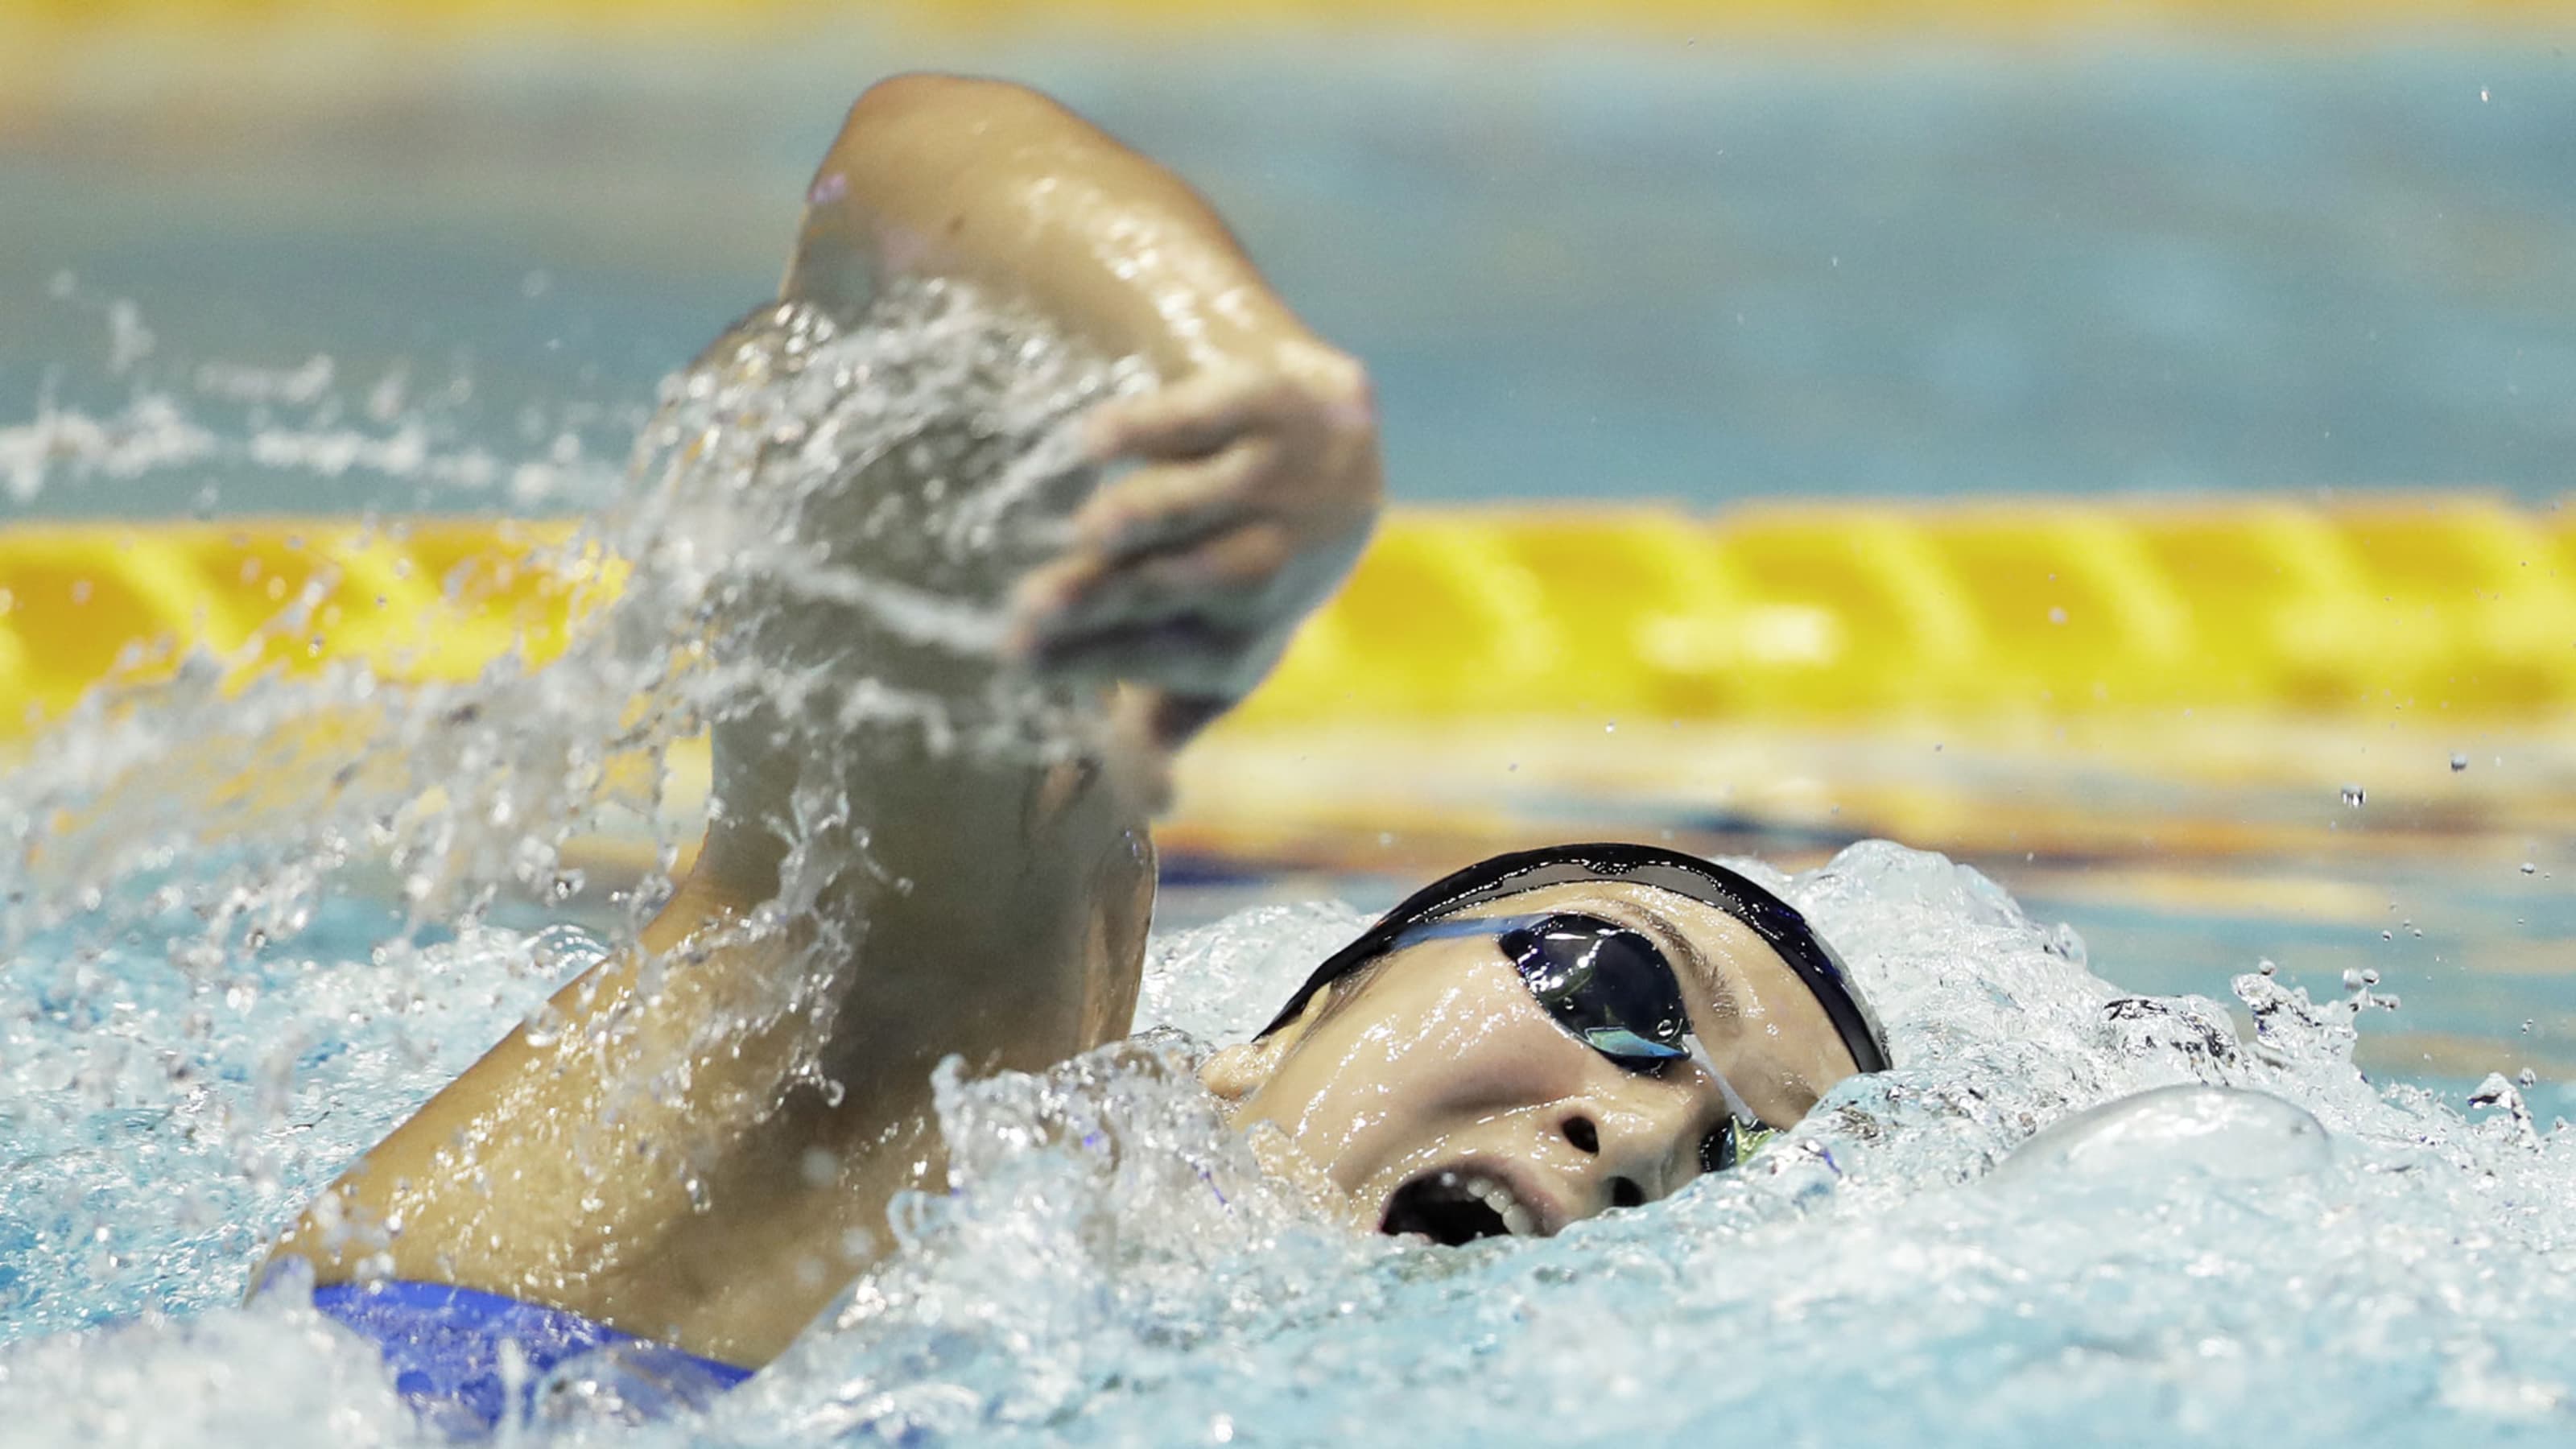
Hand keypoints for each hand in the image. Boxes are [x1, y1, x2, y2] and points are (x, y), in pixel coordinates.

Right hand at [1006, 341, 1381, 744]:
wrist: (1343, 457)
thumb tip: (1150, 805)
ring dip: (1147, 518)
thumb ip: (1165, 725)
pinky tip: (1096, 442)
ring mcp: (1276, 485)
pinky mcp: (1273, 406)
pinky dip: (1156, 427)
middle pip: (1175, 586)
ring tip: (1091, 532)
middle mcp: (1270, 571)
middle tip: (1028, 609)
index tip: (1016, 657)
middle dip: (1102, 598)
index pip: (1158, 657)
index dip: (1089, 659)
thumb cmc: (1251, 572)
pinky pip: (1213, 417)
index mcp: (1243, 642)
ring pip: (1203, 504)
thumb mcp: (1218, 656)